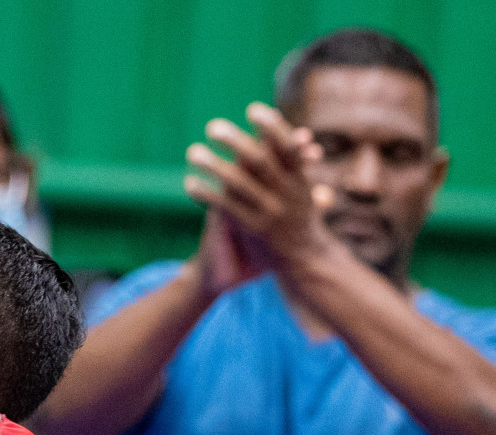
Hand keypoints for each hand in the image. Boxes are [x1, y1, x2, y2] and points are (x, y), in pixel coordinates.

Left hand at [184, 103, 340, 283]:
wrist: (306, 263)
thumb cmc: (302, 222)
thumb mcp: (306, 191)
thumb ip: (295, 166)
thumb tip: (295, 134)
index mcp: (301, 179)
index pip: (287, 146)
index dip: (272, 126)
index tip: (253, 109)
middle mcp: (287, 193)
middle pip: (258, 160)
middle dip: (235, 140)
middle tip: (212, 127)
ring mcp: (269, 211)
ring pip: (238, 182)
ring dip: (213, 164)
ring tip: (193, 151)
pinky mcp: (252, 229)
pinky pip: (225, 207)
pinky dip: (207, 193)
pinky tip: (190, 182)